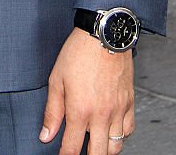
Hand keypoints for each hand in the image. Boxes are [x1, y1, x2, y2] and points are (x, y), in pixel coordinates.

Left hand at [40, 28, 133, 154]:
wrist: (104, 34)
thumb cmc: (79, 52)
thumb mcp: (57, 79)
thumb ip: (52, 111)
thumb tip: (46, 135)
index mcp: (80, 110)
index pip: (72, 149)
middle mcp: (101, 115)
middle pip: (97, 154)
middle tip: (80, 150)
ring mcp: (117, 110)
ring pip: (115, 146)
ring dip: (104, 149)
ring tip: (95, 143)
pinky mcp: (129, 102)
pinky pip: (128, 130)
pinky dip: (120, 135)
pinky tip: (111, 128)